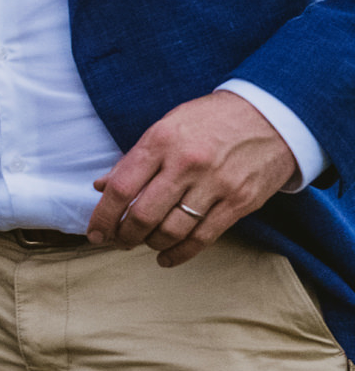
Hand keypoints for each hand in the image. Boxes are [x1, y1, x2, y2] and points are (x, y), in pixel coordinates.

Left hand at [87, 90, 299, 266]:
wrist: (274, 114)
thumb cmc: (212, 120)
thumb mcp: (167, 126)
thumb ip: (134, 159)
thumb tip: (100, 187)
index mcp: (162, 141)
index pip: (122, 188)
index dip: (103, 216)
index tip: (95, 233)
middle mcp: (187, 163)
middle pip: (143, 215)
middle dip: (124, 236)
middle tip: (119, 241)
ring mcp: (216, 183)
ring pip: (171, 230)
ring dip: (150, 243)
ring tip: (144, 243)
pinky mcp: (240, 201)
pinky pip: (203, 237)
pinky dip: (180, 253)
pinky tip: (166, 257)